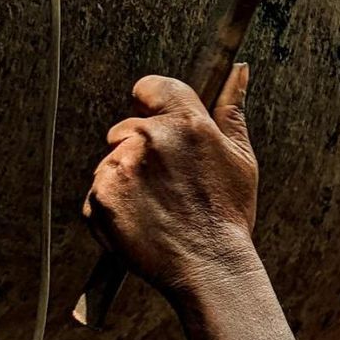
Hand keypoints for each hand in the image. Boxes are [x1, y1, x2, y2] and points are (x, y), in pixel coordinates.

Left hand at [84, 66, 258, 299]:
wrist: (209, 268)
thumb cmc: (228, 215)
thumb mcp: (241, 158)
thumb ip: (232, 109)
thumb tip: (237, 71)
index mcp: (186, 123)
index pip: (151, 87)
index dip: (153, 103)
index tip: (158, 120)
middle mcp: (149, 139)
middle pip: (129, 127)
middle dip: (142, 149)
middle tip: (169, 183)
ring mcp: (120, 168)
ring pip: (114, 161)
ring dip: (128, 178)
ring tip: (158, 206)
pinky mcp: (99, 196)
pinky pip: (99, 190)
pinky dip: (114, 204)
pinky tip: (141, 219)